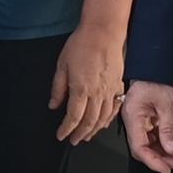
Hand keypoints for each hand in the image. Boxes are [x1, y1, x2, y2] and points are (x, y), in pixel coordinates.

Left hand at [51, 25, 126, 144]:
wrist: (104, 32)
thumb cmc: (81, 45)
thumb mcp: (61, 65)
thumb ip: (58, 88)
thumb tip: (53, 105)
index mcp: (81, 89)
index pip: (73, 117)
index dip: (66, 129)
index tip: (61, 135)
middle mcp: (97, 93)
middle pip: (89, 121)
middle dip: (80, 134)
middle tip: (73, 140)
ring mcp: (110, 91)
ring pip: (103, 117)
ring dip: (94, 130)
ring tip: (86, 136)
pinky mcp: (118, 86)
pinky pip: (115, 108)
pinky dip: (108, 119)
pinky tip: (103, 123)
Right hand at [125, 81, 172, 172]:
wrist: (159, 64)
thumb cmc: (160, 80)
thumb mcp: (168, 105)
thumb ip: (169, 129)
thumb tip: (172, 150)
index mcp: (133, 117)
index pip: (139, 147)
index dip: (153, 161)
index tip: (168, 168)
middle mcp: (133, 121)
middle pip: (143, 148)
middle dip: (161, 159)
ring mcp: (139, 120)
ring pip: (149, 144)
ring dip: (164, 153)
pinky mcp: (147, 119)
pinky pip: (154, 136)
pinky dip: (165, 144)